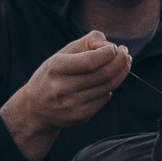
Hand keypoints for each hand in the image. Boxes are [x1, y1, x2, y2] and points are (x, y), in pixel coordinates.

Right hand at [0, 33, 133, 160]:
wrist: (35, 107)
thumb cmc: (54, 74)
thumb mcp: (63, 53)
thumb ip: (87, 42)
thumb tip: (110, 46)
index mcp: (55, 68)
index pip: (90, 61)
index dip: (109, 53)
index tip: (116, 48)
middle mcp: (61, 88)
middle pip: (102, 75)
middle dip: (120, 63)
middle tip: (126, 55)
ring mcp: (70, 105)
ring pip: (107, 88)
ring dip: (120, 74)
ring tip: (123, 65)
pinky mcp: (79, 117)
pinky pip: (103, 100)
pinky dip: (110, 89)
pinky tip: (107, 82)